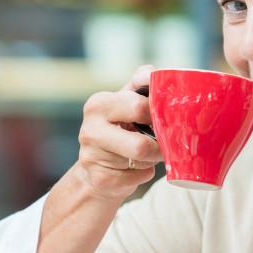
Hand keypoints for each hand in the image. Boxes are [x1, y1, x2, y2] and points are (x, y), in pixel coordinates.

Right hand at [75, 65, 163, 199]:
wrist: (98, 162)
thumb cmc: (120, 126)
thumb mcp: (128, 99)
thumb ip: (141, 83)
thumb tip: (153, 73)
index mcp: (99, 104)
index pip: (138, 107)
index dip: (157, 114)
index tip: (162, 118)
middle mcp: (89, 129)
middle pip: (140, 145)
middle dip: (159, 146)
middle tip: (163, 142)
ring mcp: (90, 156)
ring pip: (140, 162)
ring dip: (151, 159)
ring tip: (144, 154)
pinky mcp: (98, 179)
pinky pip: (136, 179)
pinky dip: (143, 174)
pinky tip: (135, 168)